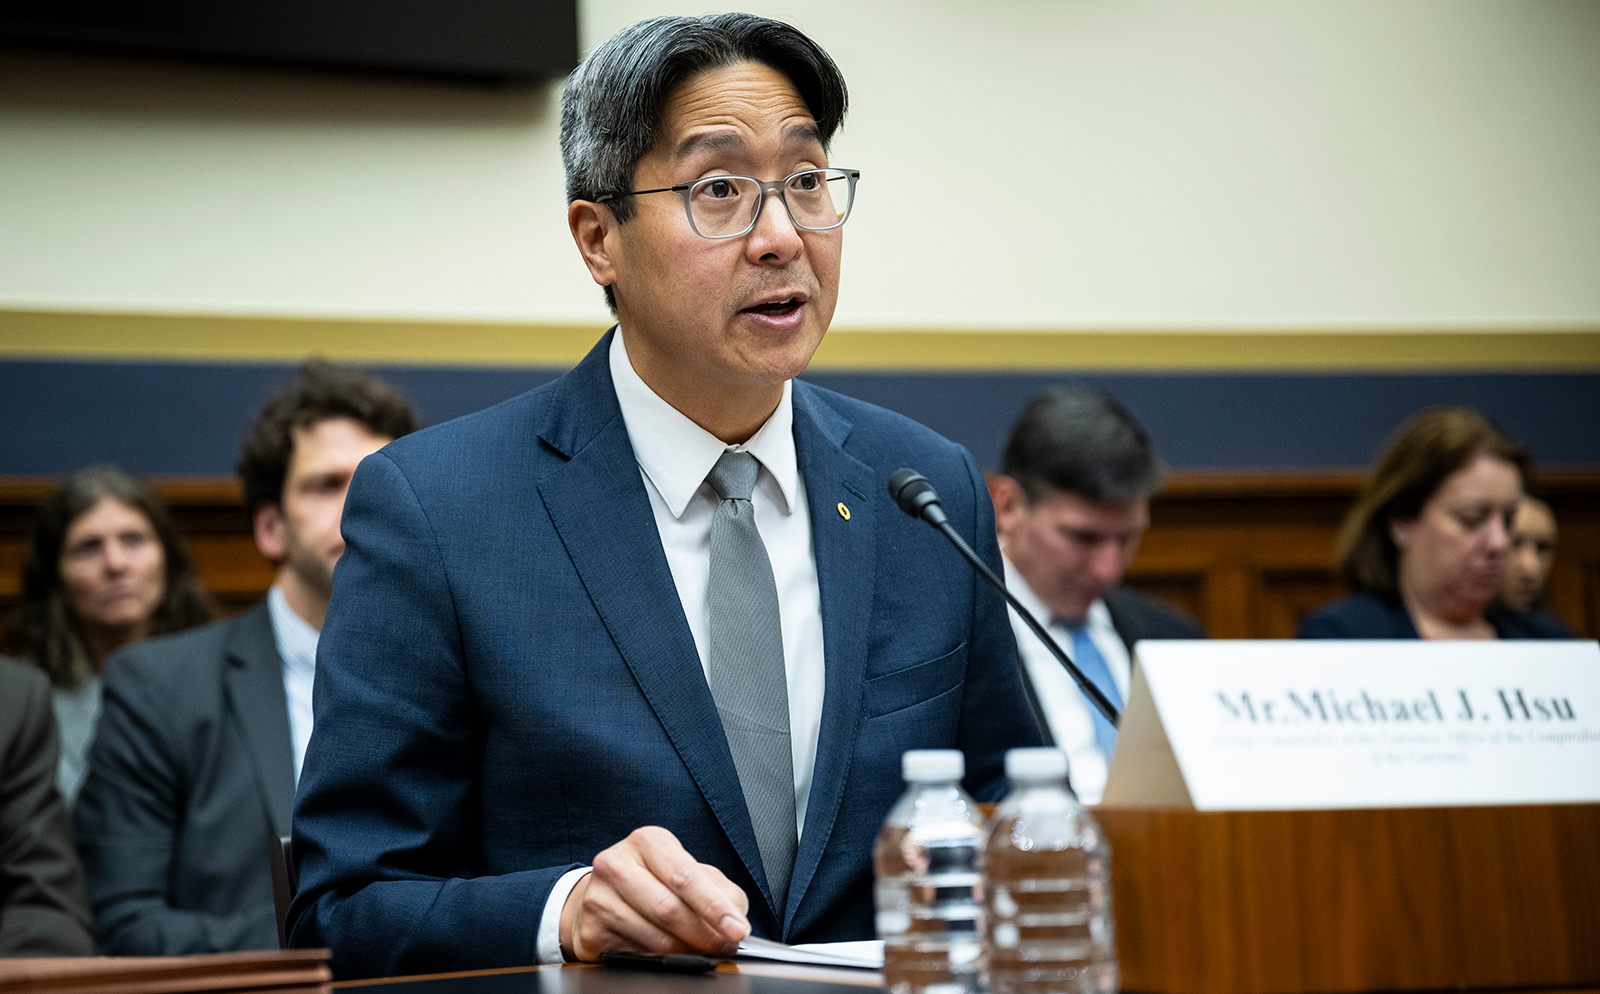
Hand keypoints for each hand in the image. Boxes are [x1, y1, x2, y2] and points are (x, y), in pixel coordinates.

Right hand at [560, 826, 750, 961]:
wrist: (599, 894)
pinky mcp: (590, 931)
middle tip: (725, 946)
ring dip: (686, 951)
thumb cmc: (652, 880)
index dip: (714, 906)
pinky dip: (661, 961)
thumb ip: (718, 889)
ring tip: (701, 951)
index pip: (685, 876)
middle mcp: (617, 864)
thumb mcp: (687, 870)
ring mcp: (599, 898)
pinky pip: (637, 956)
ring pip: (654, 938)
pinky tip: (670, 955)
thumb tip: (736, 918)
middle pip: (668, 909)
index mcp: (648, 841)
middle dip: (705, 934)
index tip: (737, 928)